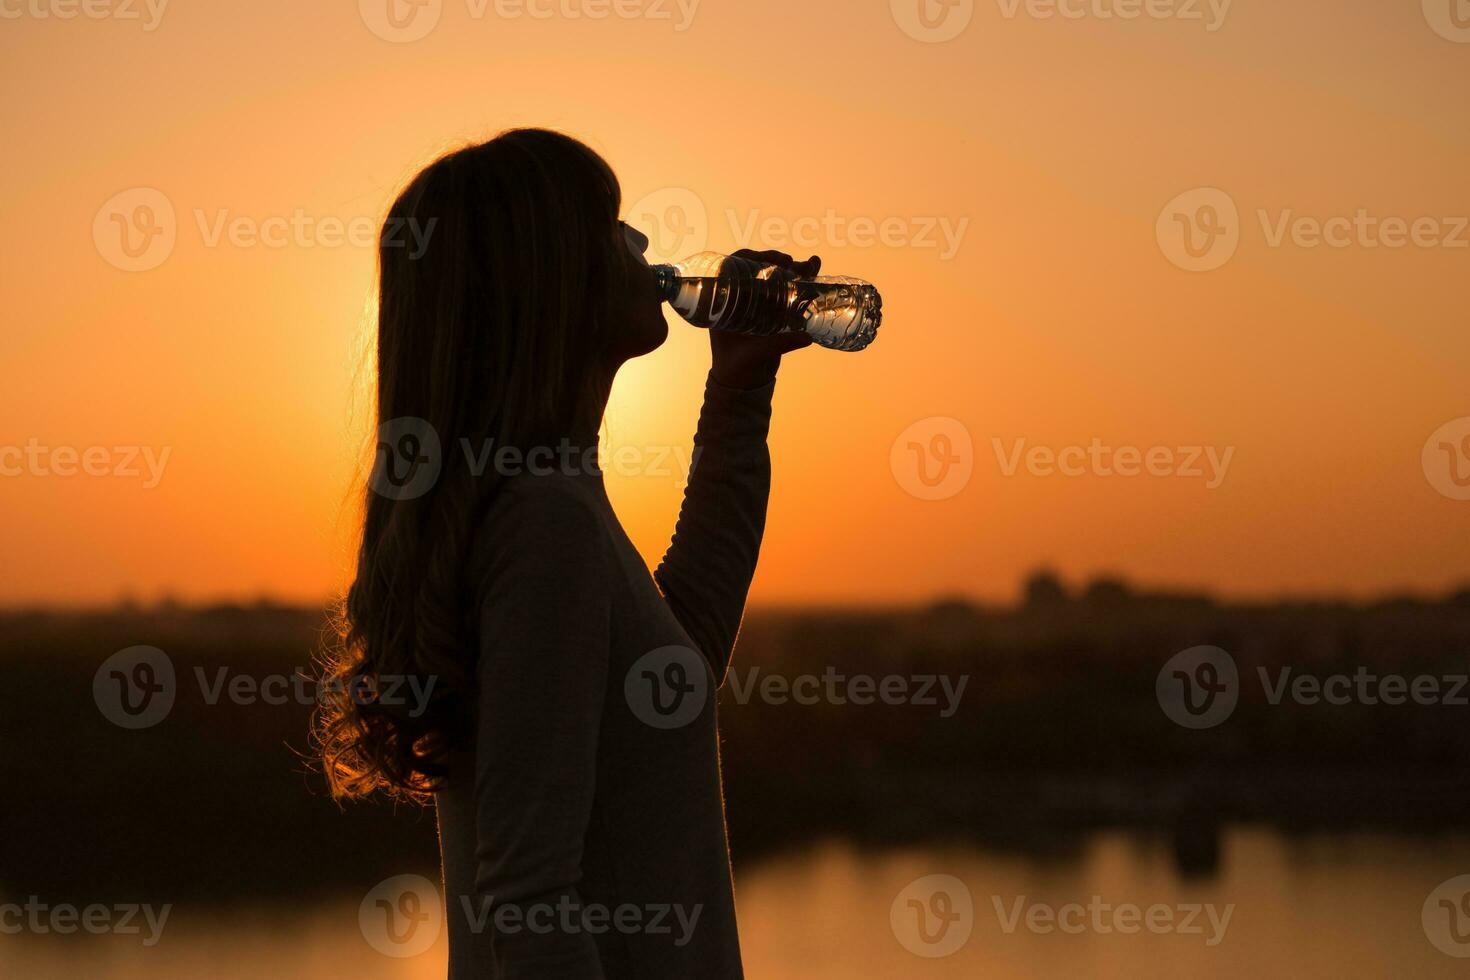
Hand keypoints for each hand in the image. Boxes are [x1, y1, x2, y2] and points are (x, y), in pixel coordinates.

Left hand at [708, 250, 819, 388]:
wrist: (742, 383)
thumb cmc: (736, 368)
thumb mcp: (755, 354)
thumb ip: (779, 345)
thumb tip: (806, 336)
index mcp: (725, 302)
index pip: (735, 268)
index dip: (752, 258)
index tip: (769, 260)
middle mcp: (741, 299)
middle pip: (758, 269)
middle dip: (778, 261)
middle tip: (792, 262)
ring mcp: (758, 305)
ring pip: (775, 279)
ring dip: (795, 269)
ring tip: (812, 265)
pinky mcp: (774, 313)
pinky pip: (787, 293)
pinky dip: (802, 283)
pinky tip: (815, 273)